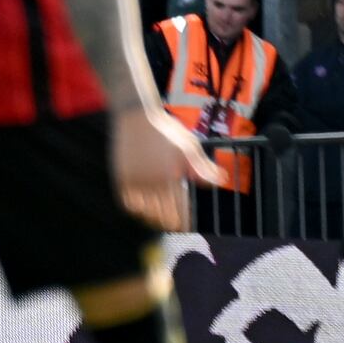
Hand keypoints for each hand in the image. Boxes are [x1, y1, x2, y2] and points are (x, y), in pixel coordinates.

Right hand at [111, 105, 196, 231]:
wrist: (136, 117)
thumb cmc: (167, 131)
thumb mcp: (189, 147)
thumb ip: (203, 168)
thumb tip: (222, 181)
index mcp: (169, 176)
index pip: (178, 209)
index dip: (184, 220)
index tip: (188, 226)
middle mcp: (150, 183)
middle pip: (161, 215)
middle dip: (170, 222)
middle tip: (176, 225)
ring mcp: (134, 183)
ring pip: (144, 213)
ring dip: (154, 218)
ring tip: (162, 220)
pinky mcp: (121, 180)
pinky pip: (129, 204)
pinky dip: (137, 210)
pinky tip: (145, 210)